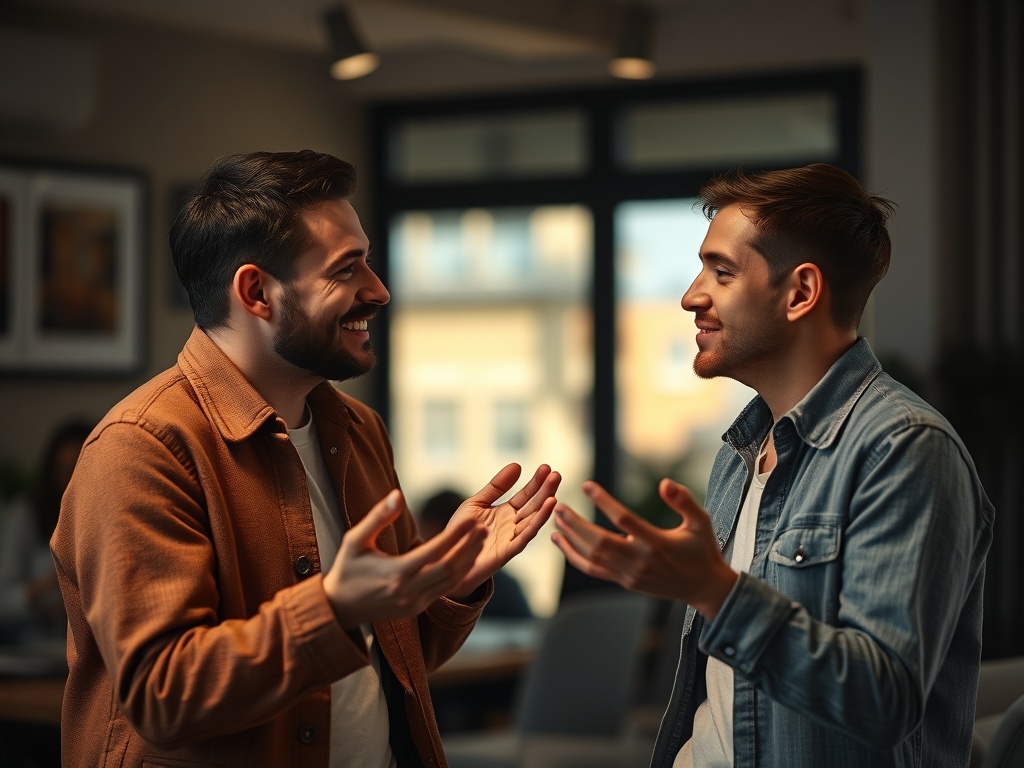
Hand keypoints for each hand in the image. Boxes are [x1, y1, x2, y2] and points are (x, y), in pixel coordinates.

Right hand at [323, 489, 486, 628]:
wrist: (338, 608)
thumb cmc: (347, 568)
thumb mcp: (355, 540)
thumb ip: (378, 517)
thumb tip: (398, 494)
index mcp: (395, 573)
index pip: (433, 552)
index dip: (455, 536)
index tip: (471, 519)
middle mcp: (408, 591)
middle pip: (449, 569)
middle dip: (468, 548)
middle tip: (484, 528)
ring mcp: (414, 603)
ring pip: (450, 582)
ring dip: (468, 560)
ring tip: (481, 540)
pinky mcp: (417, 609)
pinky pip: (444, 590)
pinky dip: (458, 573)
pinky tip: (468, 557)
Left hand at [446, 463, 560, 598]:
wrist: (448, 559)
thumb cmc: (462, 532)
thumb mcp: (477, 502)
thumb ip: (496, 486)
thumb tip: (517, 464)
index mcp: (506, 512)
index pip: (526, 495)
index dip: (536, 482)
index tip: (546, 467)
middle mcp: (513, 524)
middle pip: (533, 506)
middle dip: (545, 491)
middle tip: (556, 475)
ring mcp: (511, 538)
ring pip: (533, 521)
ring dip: (544, 509)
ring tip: (554, 494)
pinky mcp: (507, 552)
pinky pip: (524, 538)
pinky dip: (535, 525)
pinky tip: (545, 512)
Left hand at [551, 478, 737, 619]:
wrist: (703, 588)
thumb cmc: (702, 550)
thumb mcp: (701, 522)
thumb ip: (684, 501)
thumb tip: (664, 482)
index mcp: (657, 543)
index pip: (624, 520)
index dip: (604, 502)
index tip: (587, 486)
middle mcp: (640, 561)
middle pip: (599, 542)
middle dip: (576, 524)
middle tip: (559, 505)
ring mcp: (630, 574)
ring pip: (592, 558)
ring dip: (571, 538)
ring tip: (556, 520)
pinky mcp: (624, 582)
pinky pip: (593, 570)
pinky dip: (574, 557)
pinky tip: (561, 542)